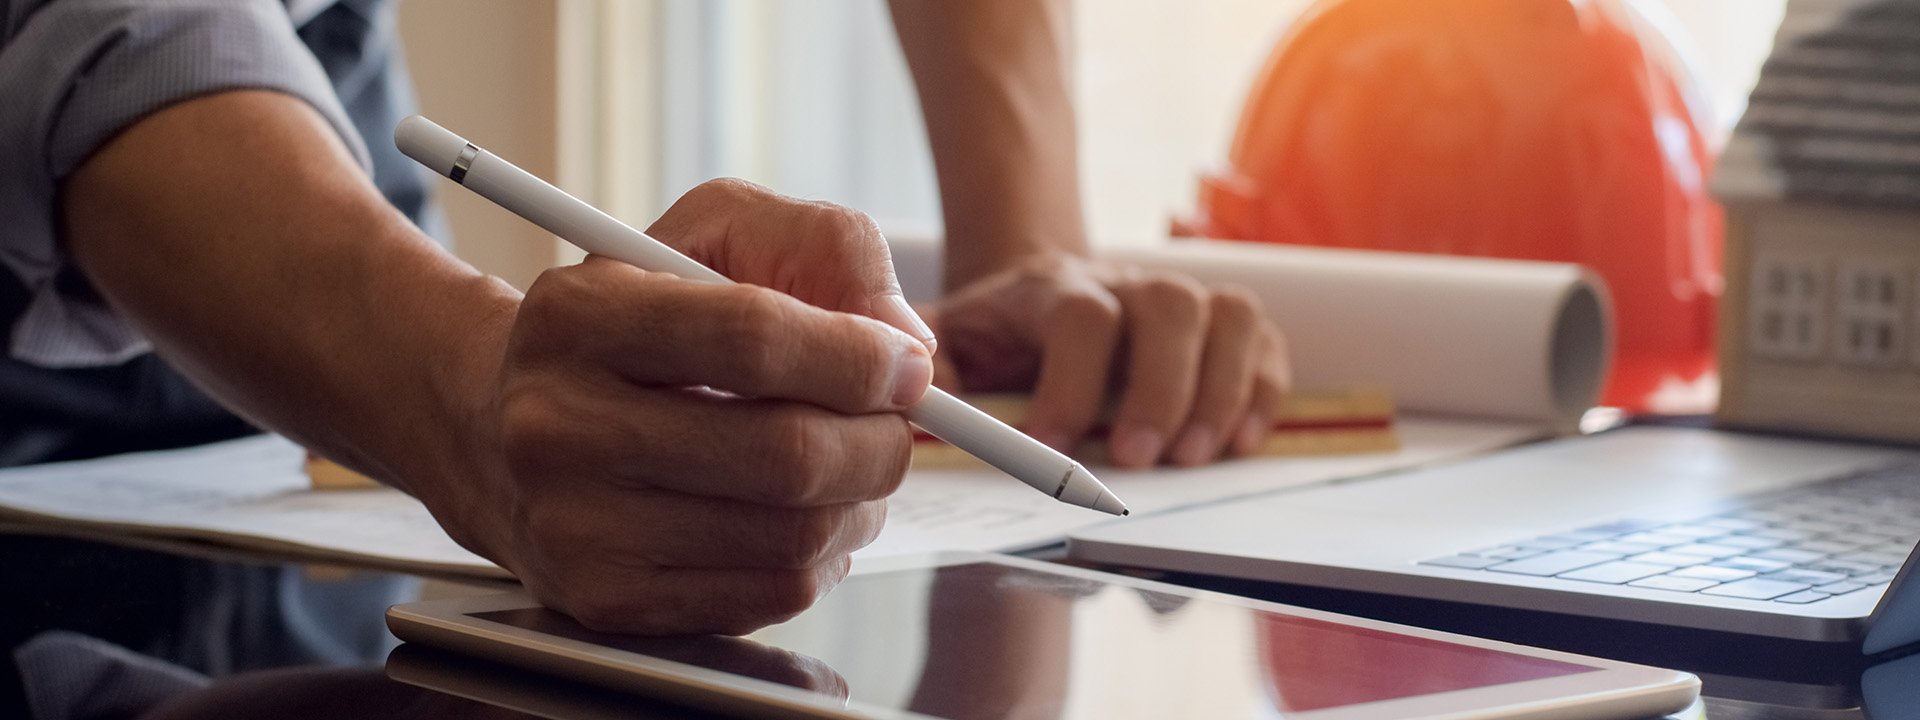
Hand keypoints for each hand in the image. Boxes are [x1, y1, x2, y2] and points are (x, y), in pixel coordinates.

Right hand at [445, 179, 935, 634]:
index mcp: (580, 317)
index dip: (858, 357)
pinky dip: (822, 554)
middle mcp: (558, 427)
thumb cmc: (640, 318)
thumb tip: (908, 345)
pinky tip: (803, 513)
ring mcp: (577, 527)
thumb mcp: (718, 234)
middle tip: (898, 424)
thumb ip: (827, 250)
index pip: (752, 338)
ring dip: (861, 501)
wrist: (505, 427)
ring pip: (792, 536)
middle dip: (880, 441)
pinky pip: (771, 593)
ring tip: (853, 463)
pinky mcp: (607, 600)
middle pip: (783, 453)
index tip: (909, 364)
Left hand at [928, 253, 1289, 468]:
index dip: (1072, 382)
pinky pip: (1265, 342)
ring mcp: (1182, 298)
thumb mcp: (945, 338)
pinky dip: (1262, 393)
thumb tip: (918, 397)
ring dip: (1220, 391)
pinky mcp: (1222, 325)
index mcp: (1053, 286)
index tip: (1051, 448)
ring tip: (1191, 458)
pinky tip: (1237, 444)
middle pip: (1170, 307)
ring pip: (1229, 316)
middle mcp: (1127, 282)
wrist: (1037, 290)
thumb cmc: (993, 333)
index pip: (1080, 316)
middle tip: (1140, 460)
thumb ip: (925, 361)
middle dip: (1161, 389)